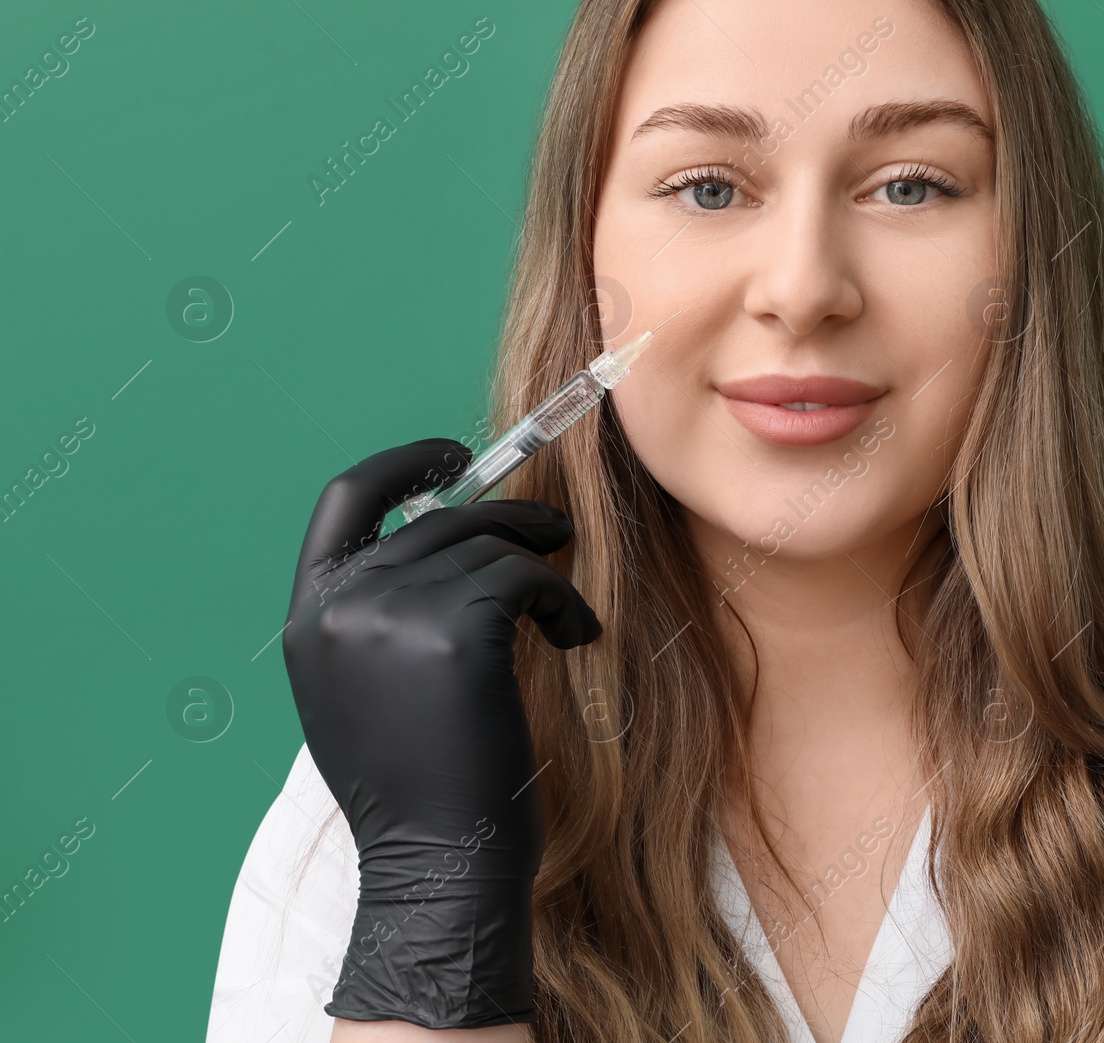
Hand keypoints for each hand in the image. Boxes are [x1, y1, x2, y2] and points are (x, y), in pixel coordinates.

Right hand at [282, 438, 600, 1028]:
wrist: (436, 863)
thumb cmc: (419, 789)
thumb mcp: (369, 689)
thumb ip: (385, 614)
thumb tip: (453, 545)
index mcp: (311, 617)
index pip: (345, 500)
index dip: (403, 464)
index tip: (456, 456)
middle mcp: (341, 606)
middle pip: (438, 518)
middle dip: (508, 520)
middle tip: (555, 538)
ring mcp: (393, 615)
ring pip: (490, 546)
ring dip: (543, 568)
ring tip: (564, 615)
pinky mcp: (455, 632)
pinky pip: (528, 579)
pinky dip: (564, 600)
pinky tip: (575, 637)